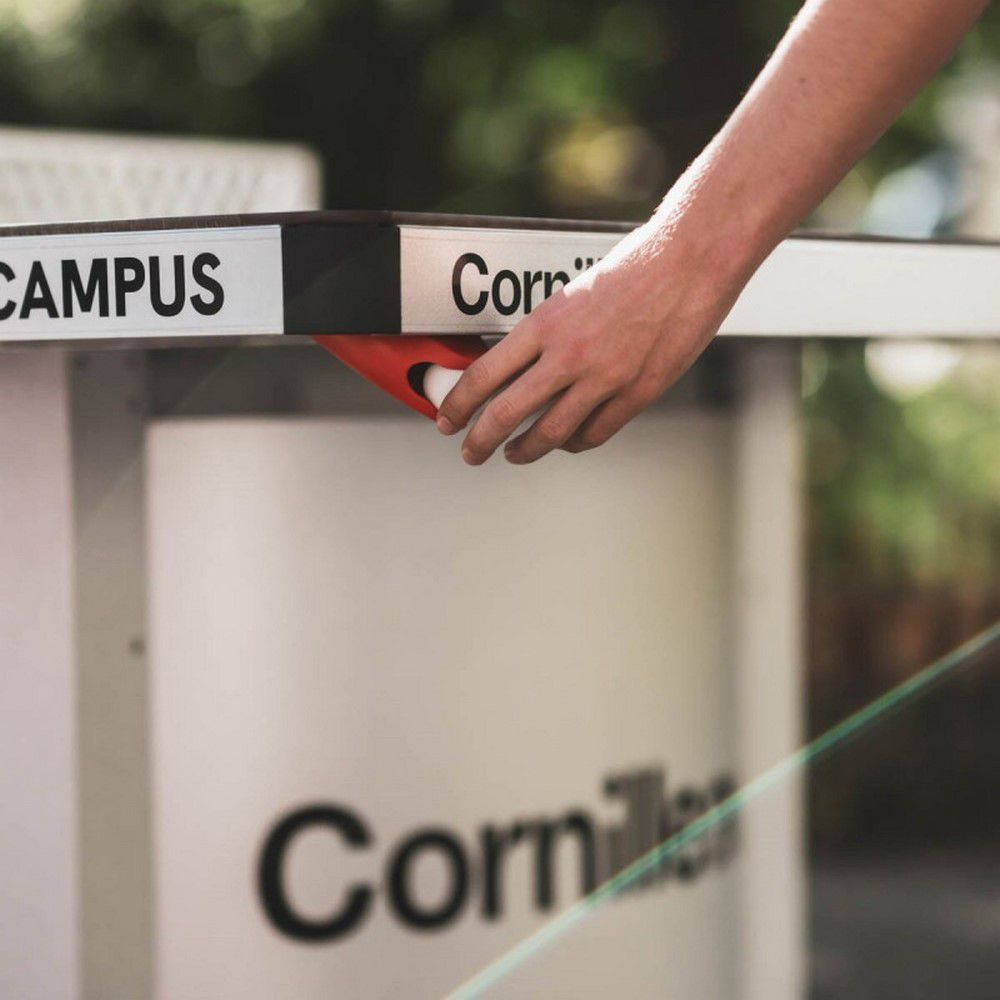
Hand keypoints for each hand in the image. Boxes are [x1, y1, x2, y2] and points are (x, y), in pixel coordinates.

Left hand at [435, 219, 740, 464]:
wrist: (690, 263)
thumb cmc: (635, 270)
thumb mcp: (572, 296)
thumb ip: (546, 335)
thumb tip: (517, 369)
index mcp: (546, 323)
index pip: (485, 375)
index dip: (459, 405)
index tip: (448, 419)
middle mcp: (569, 355)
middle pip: (507, 414)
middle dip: (480, 441)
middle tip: (471, 452)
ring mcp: (603, 379)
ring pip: (549, 434)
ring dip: (524, 450)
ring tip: (514, 454)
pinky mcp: (636, 394)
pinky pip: (593, 434)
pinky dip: (573, 443)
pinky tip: (565, 441)